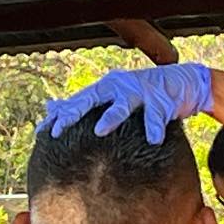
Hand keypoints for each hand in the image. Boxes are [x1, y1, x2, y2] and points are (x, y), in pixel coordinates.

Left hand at [37, 65, 213, 144]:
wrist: (180, 83)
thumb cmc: (140, 95)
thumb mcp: (110, 96)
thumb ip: (83, 103)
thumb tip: (49, 107)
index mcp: (103, 89)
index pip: (76, 102)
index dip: (59, 116)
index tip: (42, 132)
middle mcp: (117, 87)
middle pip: (91, 100)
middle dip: (74, 114)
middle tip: (59, 129)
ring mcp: (138, 92)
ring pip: (122, 106)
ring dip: (110, 117)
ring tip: (100, 130)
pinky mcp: (160, 101)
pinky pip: (156, 117)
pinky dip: (154, 128)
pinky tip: (153, 140)